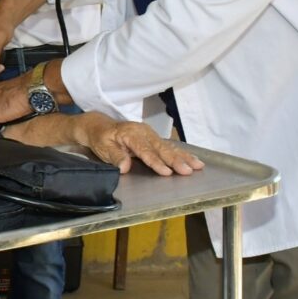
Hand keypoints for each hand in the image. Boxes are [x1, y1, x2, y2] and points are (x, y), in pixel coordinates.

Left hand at [80, 114, 203, 175]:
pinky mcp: (154, 138)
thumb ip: (115, 156)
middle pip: (161, 148)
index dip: (156, 162)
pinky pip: (169, 146)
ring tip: (198, 166)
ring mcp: (150, 134)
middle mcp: (143, 132)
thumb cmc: (101, 138)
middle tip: (188, 171)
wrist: (99, 126)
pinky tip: (193, 160)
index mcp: (130, 134)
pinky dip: (182, 153)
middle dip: (176, 160)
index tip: (166, 172)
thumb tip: (125, 167)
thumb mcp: (103, 147)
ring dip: (184, 157)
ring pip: (169, 147)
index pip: (145, 151)